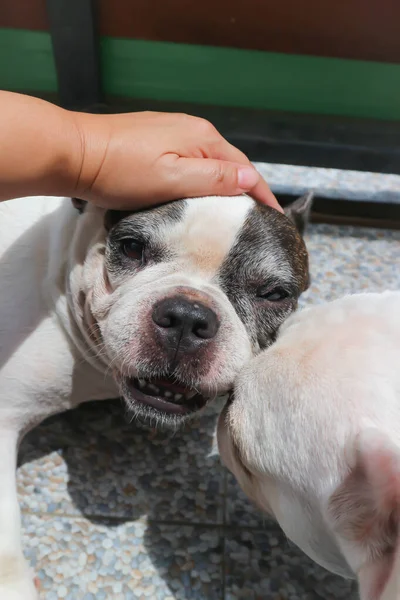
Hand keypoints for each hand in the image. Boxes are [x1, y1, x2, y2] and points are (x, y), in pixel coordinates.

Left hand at [71, 110, 281, 210]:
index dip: (262, 194)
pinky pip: (190, 161)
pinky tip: (200, 193)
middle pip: (229, 164)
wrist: (75, 153)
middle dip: (245, 189)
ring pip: (209, 163)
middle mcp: (193, 130)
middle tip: (257, 219)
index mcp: (203, 139)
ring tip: (233, 210)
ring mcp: (172, 132)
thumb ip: (214, 178)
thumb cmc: (121, 171)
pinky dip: (202, 179)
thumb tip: (252, 178)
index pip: (244, 169)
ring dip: (224, 185)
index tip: (276, 217)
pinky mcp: (155, 140)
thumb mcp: (173, 179)